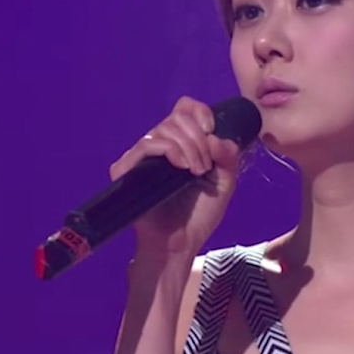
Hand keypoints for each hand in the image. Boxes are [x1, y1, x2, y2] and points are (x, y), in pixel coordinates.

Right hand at [109, 96, 240, 256]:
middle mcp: (158, 145)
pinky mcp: (127, 169)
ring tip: (197, 172)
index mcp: (180, 143)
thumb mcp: (224, 182)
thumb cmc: (198, 216)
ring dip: (189, 147)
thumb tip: (216, 136)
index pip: (184, 108)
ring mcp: (141, 156)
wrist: (180, 244)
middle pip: (177, 117)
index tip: (211, 131)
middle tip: (204, 166)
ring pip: (164, 128)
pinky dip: (170, 150)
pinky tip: (183, 168)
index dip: (200, 112)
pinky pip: (147, 144)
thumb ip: (227, 156)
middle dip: (198, 138)